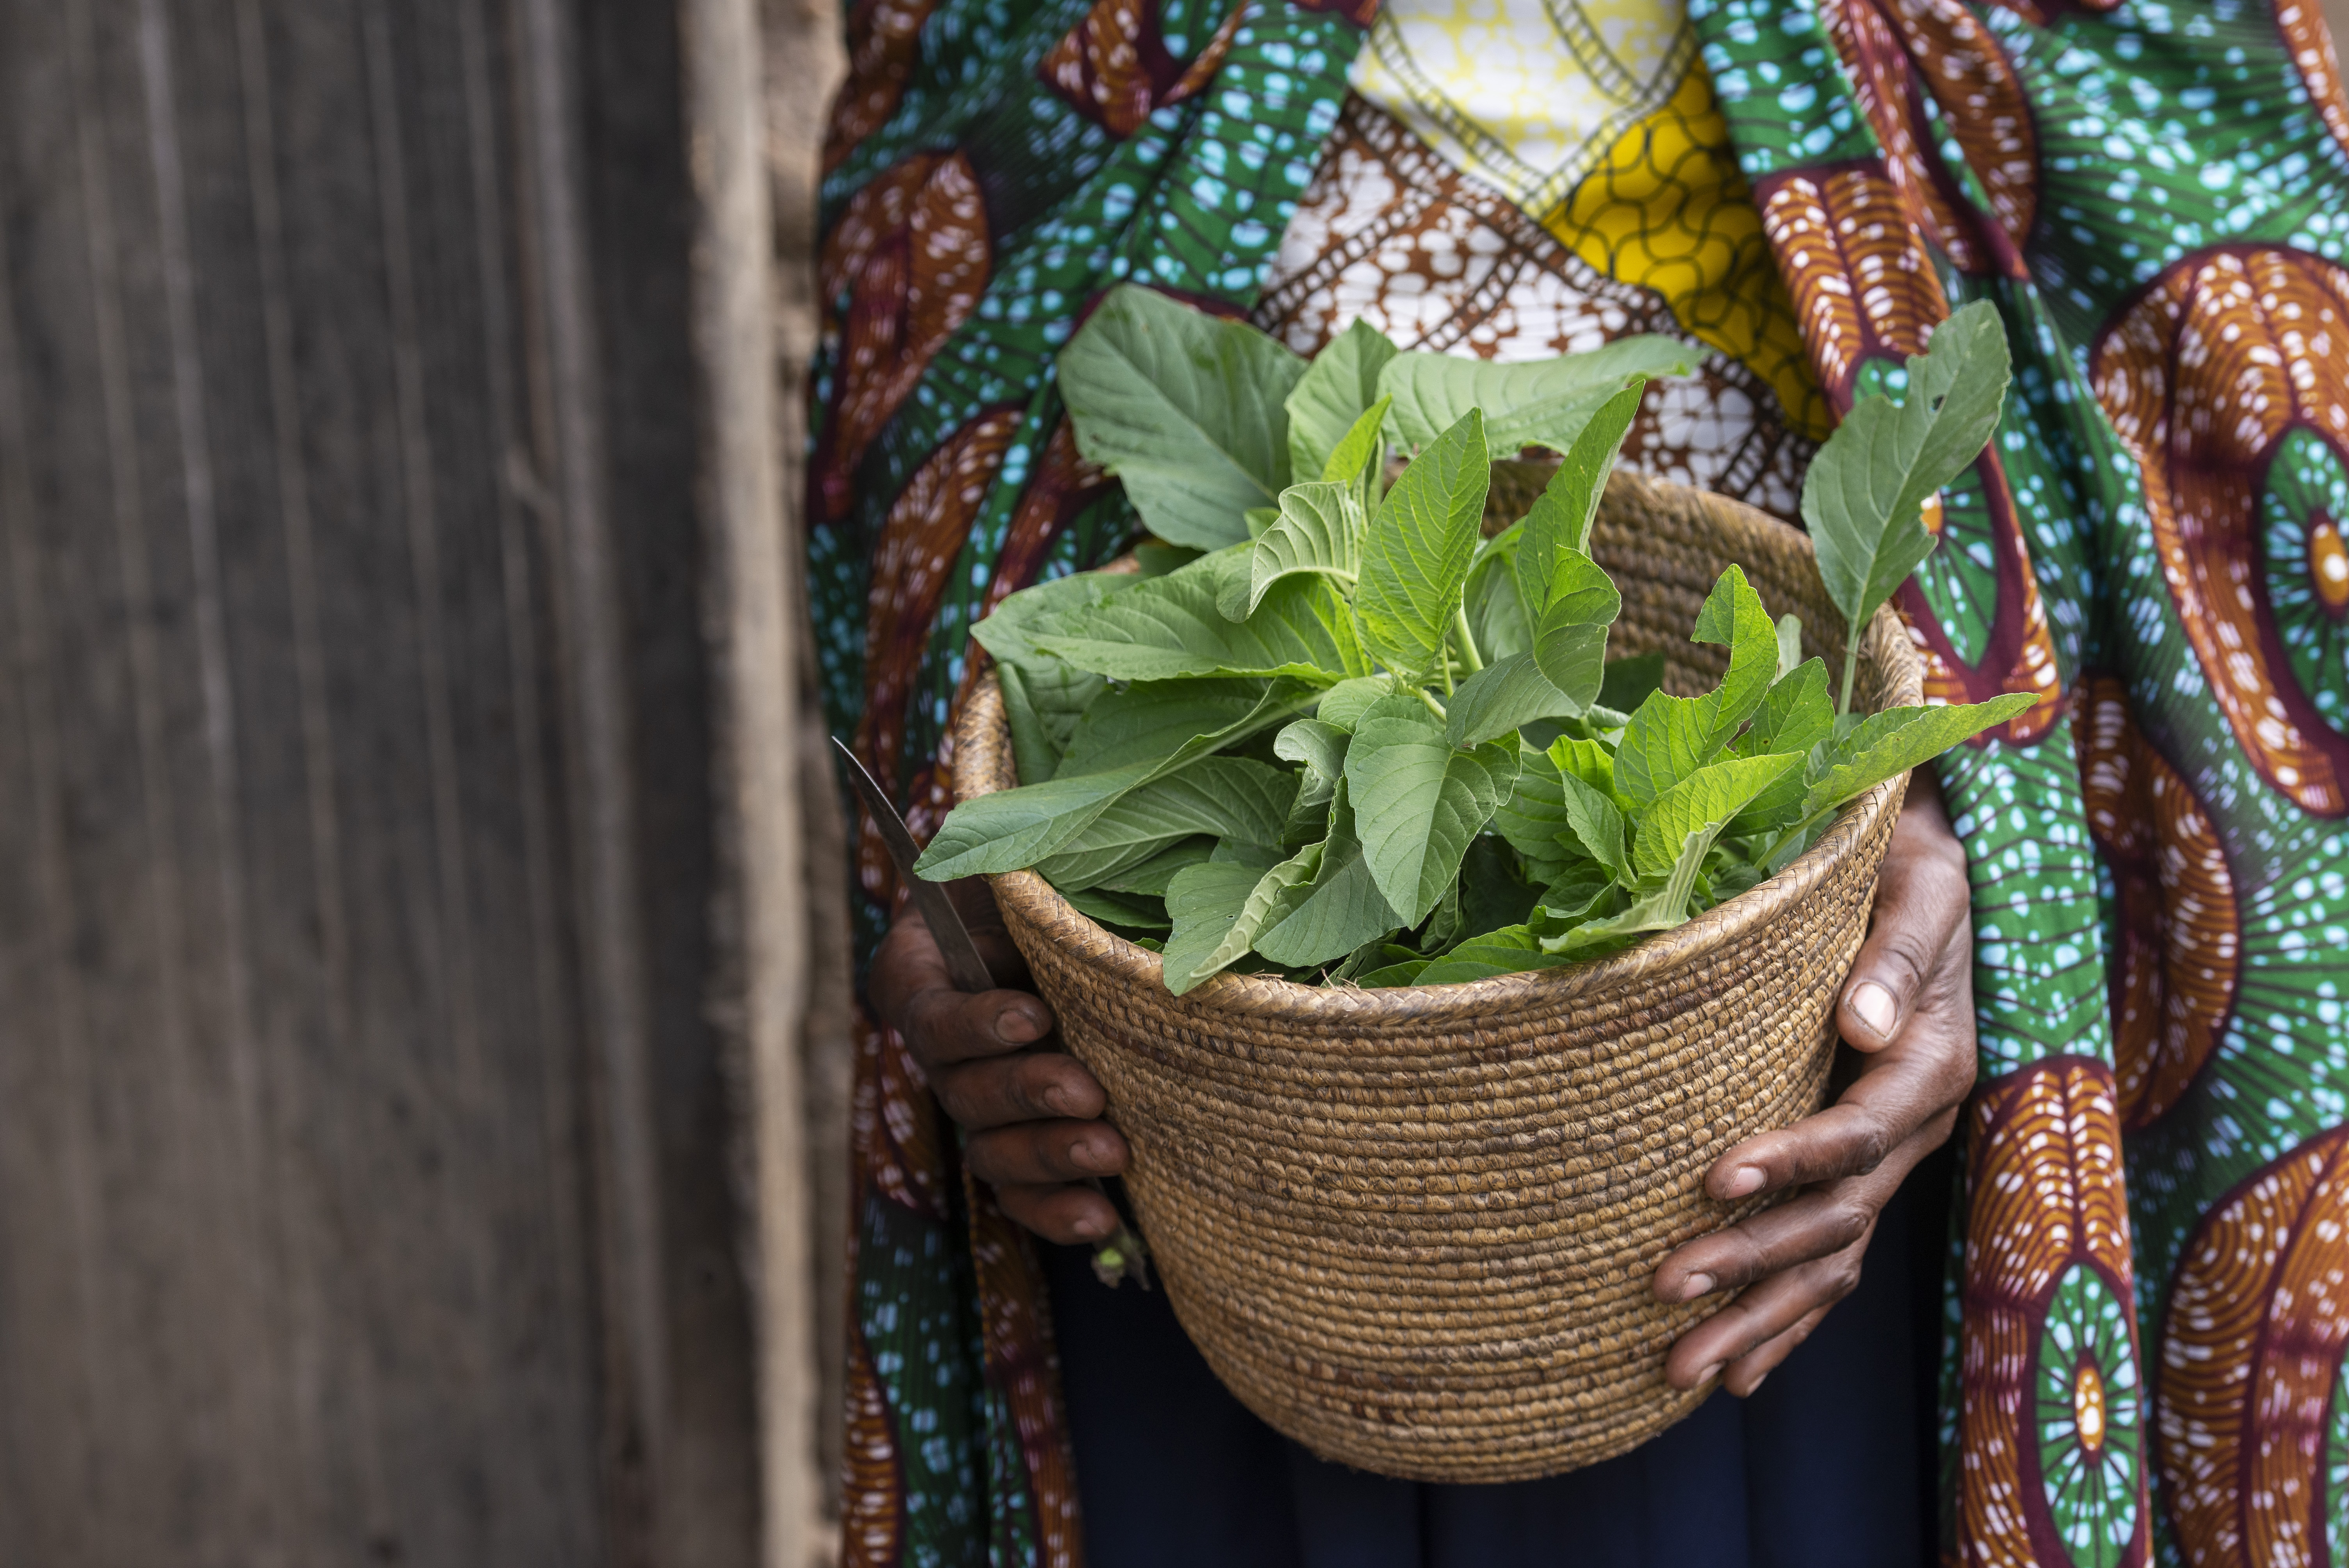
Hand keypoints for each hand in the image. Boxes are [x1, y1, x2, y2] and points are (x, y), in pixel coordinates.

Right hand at [867, 880, 1128, 1243]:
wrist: (1056, 926)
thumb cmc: (1031, 882)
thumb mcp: (1010, 861)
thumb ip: (1003, 859)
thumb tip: (1008, 832)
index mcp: (923, 981)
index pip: (933, 1017)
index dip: (977, 1025)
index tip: (1033, 1015)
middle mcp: (944, 1054)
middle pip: (965, 1094)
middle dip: (1027, 1094)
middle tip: (1088, 1092)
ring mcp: (982, 1108)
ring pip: (992, 1152)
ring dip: (1049, 1157)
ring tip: (1111, 1153)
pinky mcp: (1023, 1146)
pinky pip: (1022, 1194)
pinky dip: (1057, 1213)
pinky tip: (1104, 1218)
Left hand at [1650, 769, 1976, 1395]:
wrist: (1936, 872)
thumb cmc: (1917, 870)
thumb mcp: (1923, 888)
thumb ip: (1897, 954)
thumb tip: (1862, 1024)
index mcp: (1931, 1065)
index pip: (1857, 1133)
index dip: (1790, 1159)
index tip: (1714, 1178)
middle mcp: (1915, 1127)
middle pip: (1835, 1220)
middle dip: (1752, 1265)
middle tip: (1665, 1294)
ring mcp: (1891, 1158)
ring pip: (1830, 1261)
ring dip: (1758, 1319)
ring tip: (1680, 1371)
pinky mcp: (1864, 1170)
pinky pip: (1832, 1262)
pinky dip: (1788, 1323)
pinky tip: (1739, 1373)